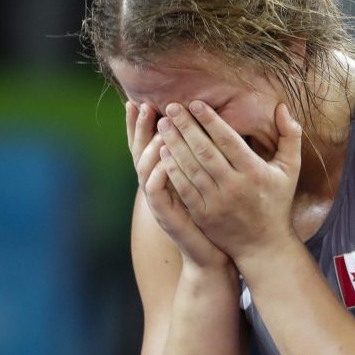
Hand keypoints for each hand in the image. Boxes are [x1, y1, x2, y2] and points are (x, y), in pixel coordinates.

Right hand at [126, 100, 230, 269]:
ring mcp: (158, 202)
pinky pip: (155, 191)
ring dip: (150, 147)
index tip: (139, 100)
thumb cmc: (216, 215)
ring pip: (144, 169)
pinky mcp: (165, 216)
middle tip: (143, 105)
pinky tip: (167, 157)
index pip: (145, 144)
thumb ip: (205, 154)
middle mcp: (156, 186)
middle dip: (139, 128)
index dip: (139, 124)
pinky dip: (159, 173)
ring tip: (160, 128)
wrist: (215, 253)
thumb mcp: (207, 181)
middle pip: (138, 152)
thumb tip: (212, 123)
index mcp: (164, 175)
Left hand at [157, 99, 301, 260]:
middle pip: (205, 151)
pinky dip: (172, 170)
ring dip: (174, 145)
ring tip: (163, 125)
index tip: (194, 103)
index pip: (229, 140)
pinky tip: (162, 153)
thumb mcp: (290, 169)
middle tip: (171, 107)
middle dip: (186, 127)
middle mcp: (235, 186)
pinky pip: (184, 188)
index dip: (210, 121)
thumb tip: (282, 107)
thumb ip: (289, 137)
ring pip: (191, 168)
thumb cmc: (276, 201)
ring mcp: (217, 202)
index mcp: (255, 172)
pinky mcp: (203, 214)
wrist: (263, 245)